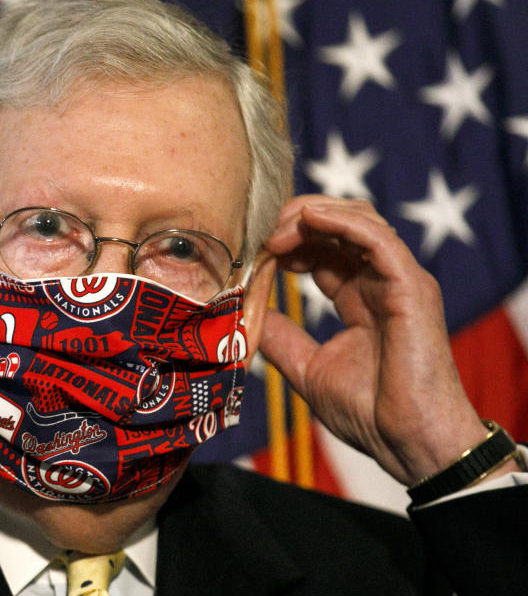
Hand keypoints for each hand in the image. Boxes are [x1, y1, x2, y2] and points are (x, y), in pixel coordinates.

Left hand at [259, 195, 507, 485]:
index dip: (286, 242)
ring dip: (311, 216)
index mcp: (359, 297)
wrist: (408, 443)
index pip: (322, 250)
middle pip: (337, 226)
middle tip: (259, 232)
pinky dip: (341, 222)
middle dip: (294, 220)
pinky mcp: (412, 286)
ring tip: (276, 232)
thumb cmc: (370, 415)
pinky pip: (377, 237)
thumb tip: (248, 314)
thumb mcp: (308, 368)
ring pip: (358, 220)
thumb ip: (281, 337)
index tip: (254, 250)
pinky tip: (308, 220)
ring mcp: (398, 280)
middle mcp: (380, 282)